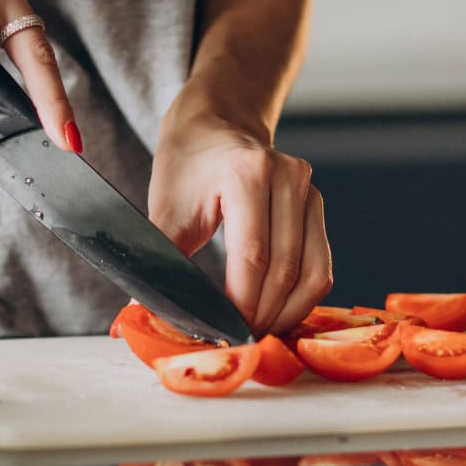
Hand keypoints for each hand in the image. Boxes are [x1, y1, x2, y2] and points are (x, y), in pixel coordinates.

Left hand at [150, 122, 332, 335]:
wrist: (216, 124)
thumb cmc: (186, 166)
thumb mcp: (165, 208)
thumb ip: (161, 259)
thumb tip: (145, 314)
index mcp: (247, 173)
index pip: (253, 255)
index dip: (242, 303)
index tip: (225, 332)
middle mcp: (287, 178)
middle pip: (285, 269)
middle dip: (263, 315)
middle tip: (239, 341)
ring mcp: (308, 191)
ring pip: (313, 273)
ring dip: (287, 313)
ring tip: (258, 332)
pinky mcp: (317, 206)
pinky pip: (320, 265)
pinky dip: (300, 297)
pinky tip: (277, 313)